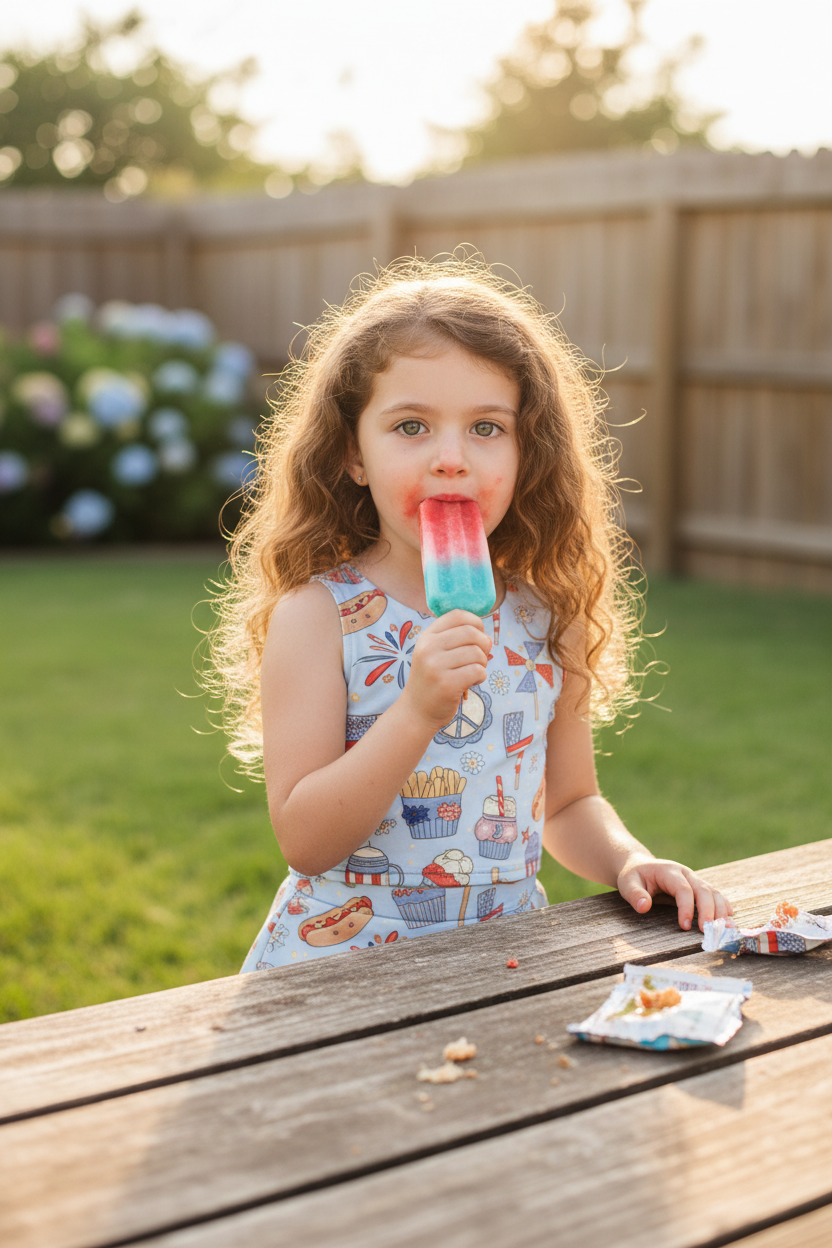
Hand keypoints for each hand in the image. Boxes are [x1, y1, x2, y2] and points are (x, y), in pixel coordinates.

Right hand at [403, 609, 491, 729]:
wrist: (416, 712)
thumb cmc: (432, 680)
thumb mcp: (433, 653)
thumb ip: (452, 638)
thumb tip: (484, 631)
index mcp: (427, 637)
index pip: (458, 615)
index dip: (476, 622)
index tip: (478, 637)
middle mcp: (428, 648)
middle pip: (471, 633)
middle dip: (484, 645)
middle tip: (480, 658)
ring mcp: (436, 666)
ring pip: (477, 653)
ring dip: (482, 664)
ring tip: (473, 673)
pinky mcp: (446, 684)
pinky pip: (478, 671)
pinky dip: (481, 677)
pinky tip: (471, 683)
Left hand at [617, 856, 733, 931]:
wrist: (641, 866)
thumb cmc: (634, 876)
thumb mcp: (628, 883)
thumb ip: (635, 894)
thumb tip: (644, 907)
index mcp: (669, 871)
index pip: (683, 889)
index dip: (686, 908)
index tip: (684, 927)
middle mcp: (686, 874)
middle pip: (704, 890)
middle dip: (709, 911)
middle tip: (710, 931)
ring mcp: (695, 880)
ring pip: (714, 893)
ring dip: (722, 910)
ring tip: (726, 929)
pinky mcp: (699, 888)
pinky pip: (716, 896)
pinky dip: (724, 908)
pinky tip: (729, 921)